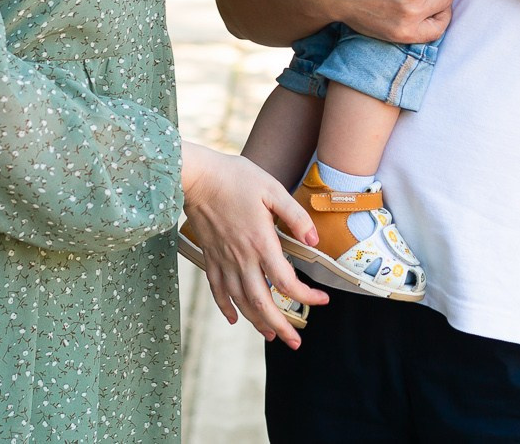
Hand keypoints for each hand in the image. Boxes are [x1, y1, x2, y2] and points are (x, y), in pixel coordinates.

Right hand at [180, 143, 327, 347]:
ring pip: (241, 301)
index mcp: (261, 243)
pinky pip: (217, 290)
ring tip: (271, 336)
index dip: (307, 296)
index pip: (287, 282)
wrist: (197, 177)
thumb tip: (314, 241)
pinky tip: (234, 319)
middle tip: (295, 342)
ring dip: (257, 322)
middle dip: (281, 325)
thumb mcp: (273, 190)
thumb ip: (295, 216)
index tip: (322, 300)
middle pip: (263, 302)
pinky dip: (226, 308)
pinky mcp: (210, 257)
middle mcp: (242, 258)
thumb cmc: (236, 178)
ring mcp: (224, 260)